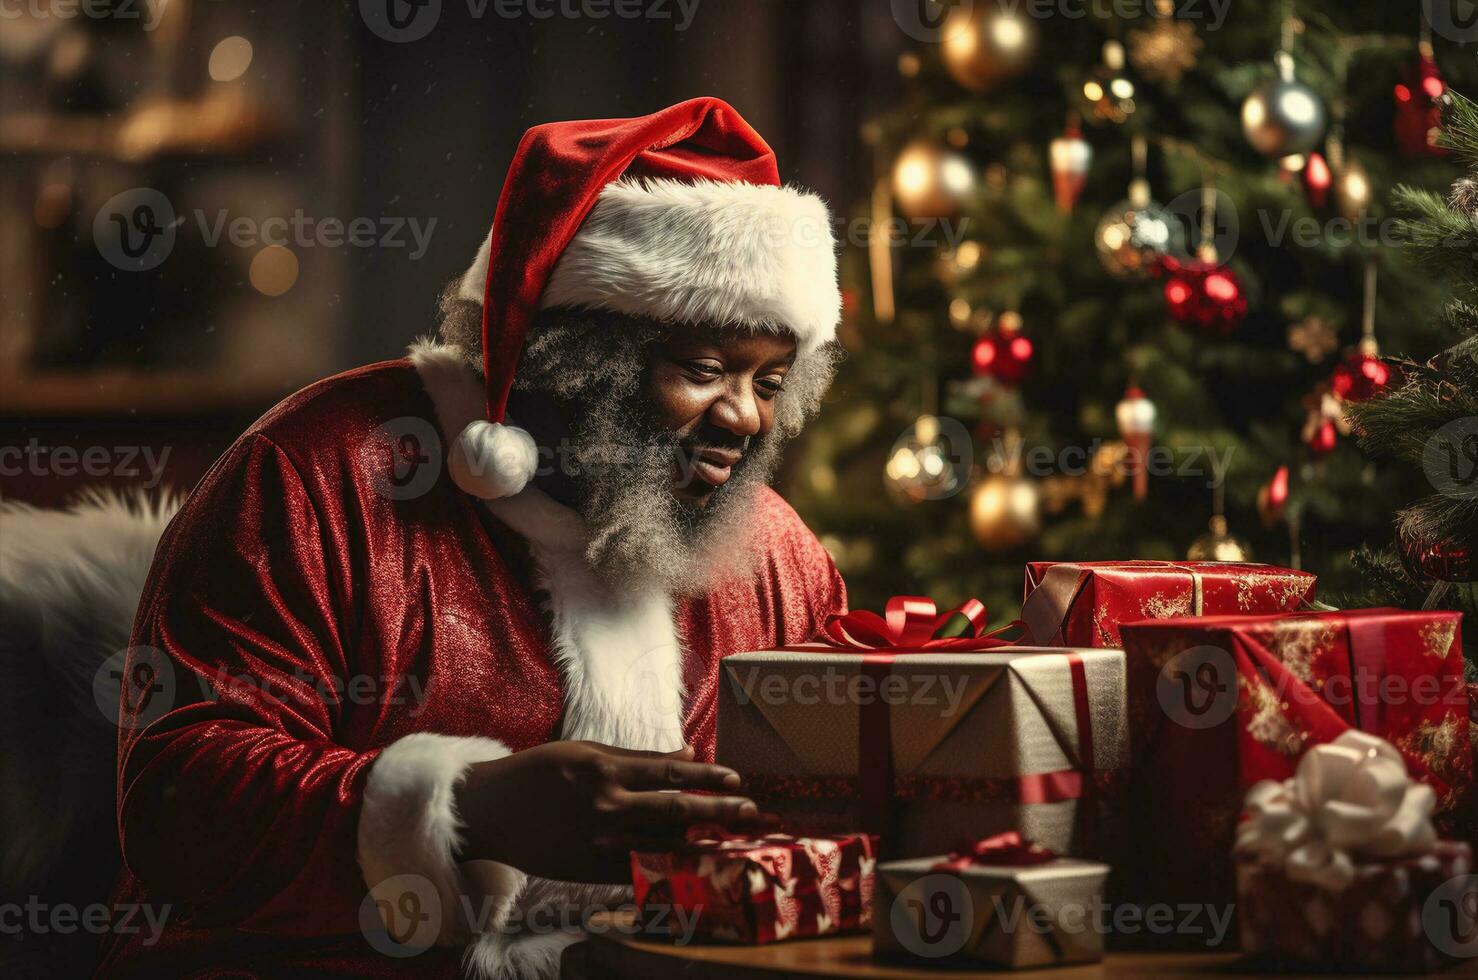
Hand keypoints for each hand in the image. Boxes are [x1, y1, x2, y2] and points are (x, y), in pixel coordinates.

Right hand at [453, 741, 756, 881]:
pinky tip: (698, 867)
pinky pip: (640, 872)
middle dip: (720, 812)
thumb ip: (637, 756)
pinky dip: (671, 869)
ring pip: (664, 846)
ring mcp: (600, 844)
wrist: (491, 813)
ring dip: (704, 844)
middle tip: (755, 814)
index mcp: (607, 772)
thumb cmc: (539, 773)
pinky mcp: (592, 871)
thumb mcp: (586, 752)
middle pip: (676, 811)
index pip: (670, 773)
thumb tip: (687, 751)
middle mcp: (608, 808)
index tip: (739, 779)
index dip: (708, 776)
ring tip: (739, 842)